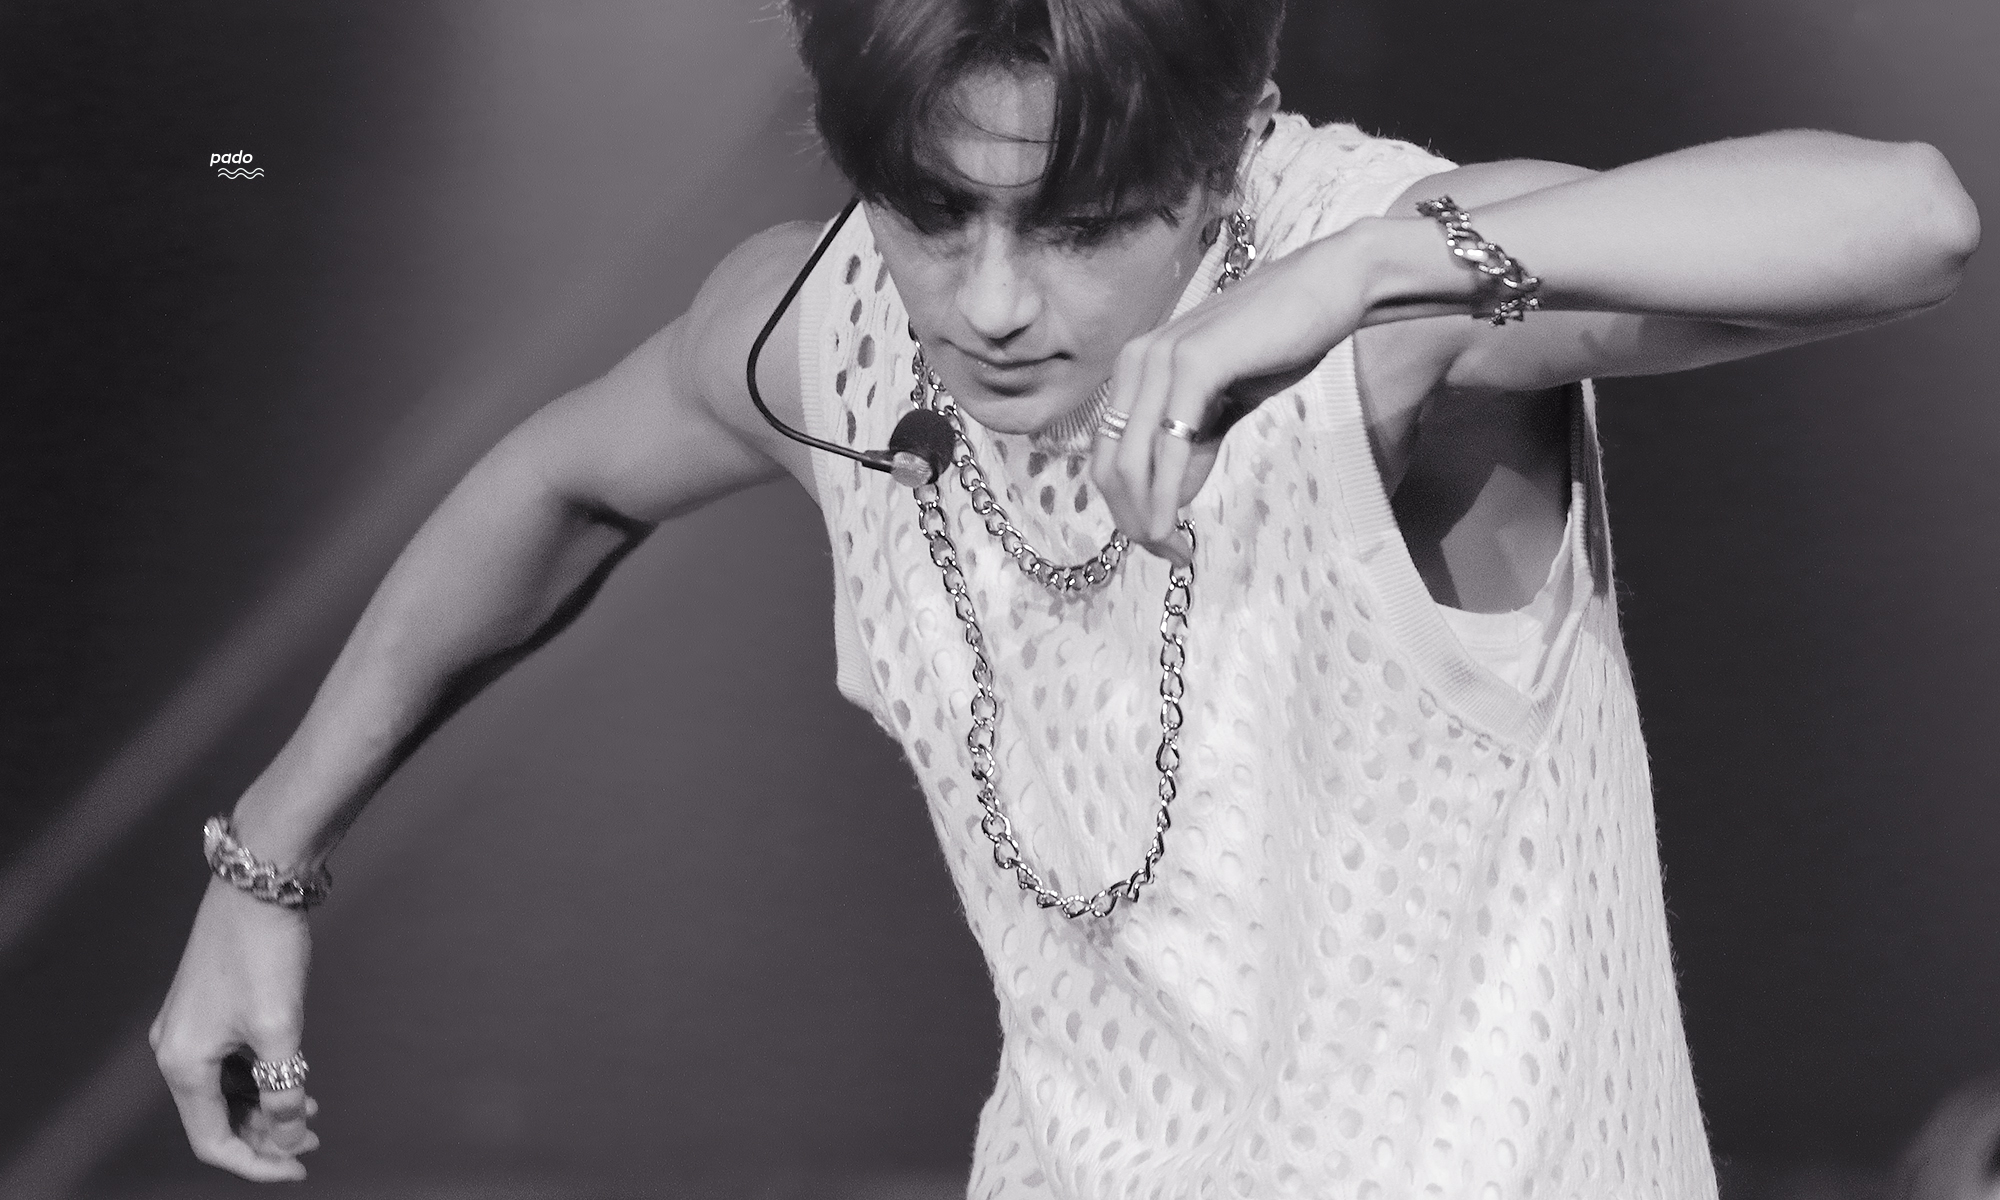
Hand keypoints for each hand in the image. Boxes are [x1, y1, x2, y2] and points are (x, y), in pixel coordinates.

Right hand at [151, 877, 318, 1179]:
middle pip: (216, 1118)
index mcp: (182, 1063)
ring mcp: (189, 1027)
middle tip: (314, 1140)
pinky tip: (294, 1075)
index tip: (301, 1166)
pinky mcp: (208, 1008)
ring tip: (311, 1112)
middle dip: (265, 1135)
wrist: (259, 884)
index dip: (256, 1163)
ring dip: (265, 1106)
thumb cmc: (264, 952)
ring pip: (225, 1090)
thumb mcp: (280, 1029)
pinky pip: (229, 1061)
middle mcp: (175, 1048)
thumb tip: (291, 1136)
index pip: (211, 1140)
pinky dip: (260, 1076)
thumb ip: (284, 1090)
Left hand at [1092, 231, 1368, 564]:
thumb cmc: (1279, 344)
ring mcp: (1160, 359)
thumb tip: (1168, 501)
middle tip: (1170, 557)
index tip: (1165, 546)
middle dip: (1133, 522)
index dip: (1127, 511)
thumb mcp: (1225, 405)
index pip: (1109, 456)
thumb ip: (1193, 446)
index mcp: (1135, 370)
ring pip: (1129, 462)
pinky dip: (1165, 493)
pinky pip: (1169, 445)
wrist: (1327, 290)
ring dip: (1146, 518)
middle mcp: (1135, 361)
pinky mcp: (1195, 363)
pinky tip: (1172, 526)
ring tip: (1174, 550)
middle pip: (1108, 467)